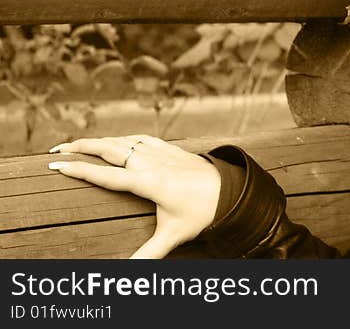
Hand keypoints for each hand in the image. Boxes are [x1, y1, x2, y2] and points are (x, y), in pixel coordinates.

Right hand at [48, 134, 220, 258]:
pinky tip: (115, 140)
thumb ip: (148, 255)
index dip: (81, 170)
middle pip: (110, 149)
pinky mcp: (171, 148)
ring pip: (124, 141)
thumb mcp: (173, 235)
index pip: (107, 175)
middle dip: (81, 148)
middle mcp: (152, 163)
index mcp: (149, 182)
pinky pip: (141, 138)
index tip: (57, 166)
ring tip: (76, 144)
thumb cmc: (201, 213)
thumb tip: (129, 275)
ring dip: (98, 141)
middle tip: (55, 152)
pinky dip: (123, 137)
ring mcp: (162, 153)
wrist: (232, 190)